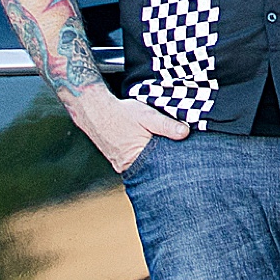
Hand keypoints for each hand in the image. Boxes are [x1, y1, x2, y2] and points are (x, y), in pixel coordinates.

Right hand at [73, 91, 190, 171]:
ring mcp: (121, 166)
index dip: (174, 164)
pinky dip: (143, 158)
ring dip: (154, 161)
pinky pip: (135, 163)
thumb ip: (167, 125)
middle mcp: (127, 166)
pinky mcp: (118, 161)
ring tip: (164, 152)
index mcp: (135, 158)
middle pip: (153, 170)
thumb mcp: (147, 116)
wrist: (94, 110)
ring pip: (144, 167)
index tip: (186, 161)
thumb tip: (185, 133)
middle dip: (165, 164)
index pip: (161, 169)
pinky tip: (148, 149)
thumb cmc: (121, 113)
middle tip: (179, 158)